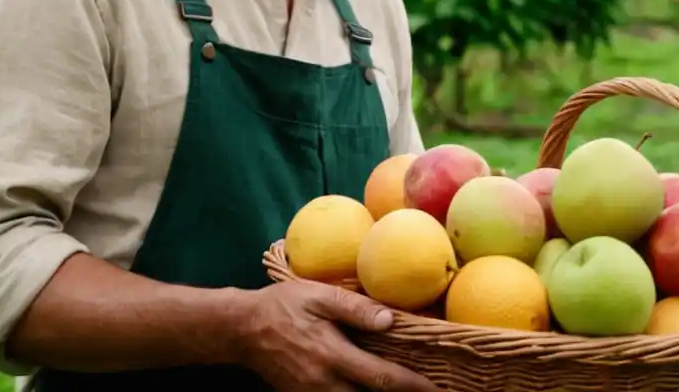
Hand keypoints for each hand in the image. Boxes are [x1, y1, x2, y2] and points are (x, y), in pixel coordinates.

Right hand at [237, 280, 442, 391]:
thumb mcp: (319, 296)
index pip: (382, 378)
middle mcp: (324, 384)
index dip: (413, 386)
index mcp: (332, 356)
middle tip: (430, 390)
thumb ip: (356, 309)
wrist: (241, 328)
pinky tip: (369, 387)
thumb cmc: (283, 306)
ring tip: (404, 388)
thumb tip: (391, 320)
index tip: (437, 389)